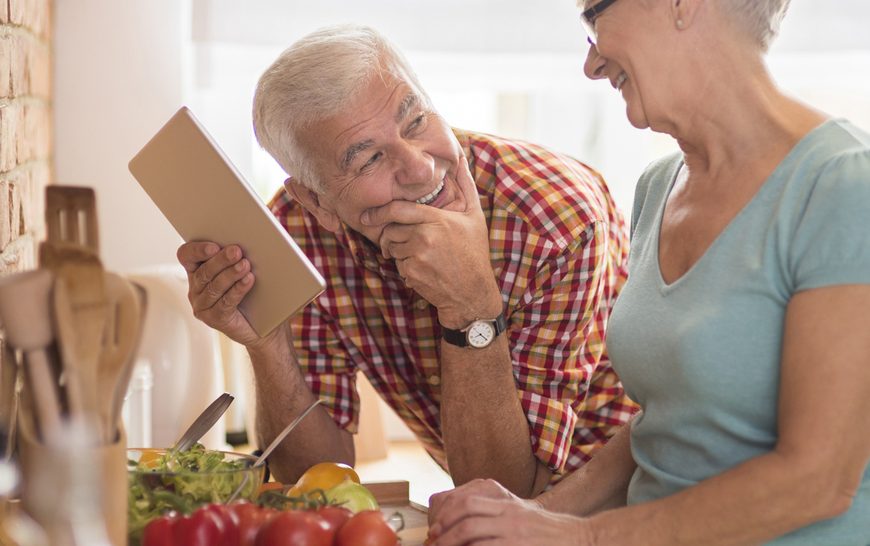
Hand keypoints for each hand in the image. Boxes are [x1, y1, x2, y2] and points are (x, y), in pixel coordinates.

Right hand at [176, 241, 262, 345]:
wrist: (261, 324)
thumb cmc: (251, 292)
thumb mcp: (241, 270)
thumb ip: (236, 256)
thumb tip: (242, 243)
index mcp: (197, 271)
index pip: (186, 255)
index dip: (197, 250)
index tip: (214, 246)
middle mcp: (195, 288)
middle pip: (204, 271)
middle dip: (221, 260)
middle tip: (236, 251)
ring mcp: (203, 305)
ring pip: (214, 287)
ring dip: (230, 274)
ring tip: (245, 265)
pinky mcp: (214, 319)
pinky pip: (225, 303)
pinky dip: (237, 290)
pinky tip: (248, 280)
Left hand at [361, 157, 501, 326]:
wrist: (473, 292)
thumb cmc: (474, 252)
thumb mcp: (475, 215)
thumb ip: (465, 185)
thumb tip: (461, 157)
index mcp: (437, 219)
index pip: (398, 209)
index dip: (379, 211)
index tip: (367, 215)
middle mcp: (425, 236)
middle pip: (390, 230)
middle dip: (390, 235)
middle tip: (398, 240)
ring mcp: (417, 257)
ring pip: (392, 248)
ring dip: (399, 251)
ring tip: (420, 255)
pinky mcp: (412, 274)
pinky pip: (398, 265)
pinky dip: (405, 267)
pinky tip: (424, 269)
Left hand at [428, 479, 590, 545]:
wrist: (582, 539)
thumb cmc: (550, 532)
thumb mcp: (522, 515)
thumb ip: (499, 515)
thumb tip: (469, 525)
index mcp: (507, 505)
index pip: (468, 502)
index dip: (447, 515)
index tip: (436, 529)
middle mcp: (510, 515)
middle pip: (466, 517)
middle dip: (445, 532)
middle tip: (434, 543)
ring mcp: (515, 533)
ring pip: (473, 535)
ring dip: (453, 543)